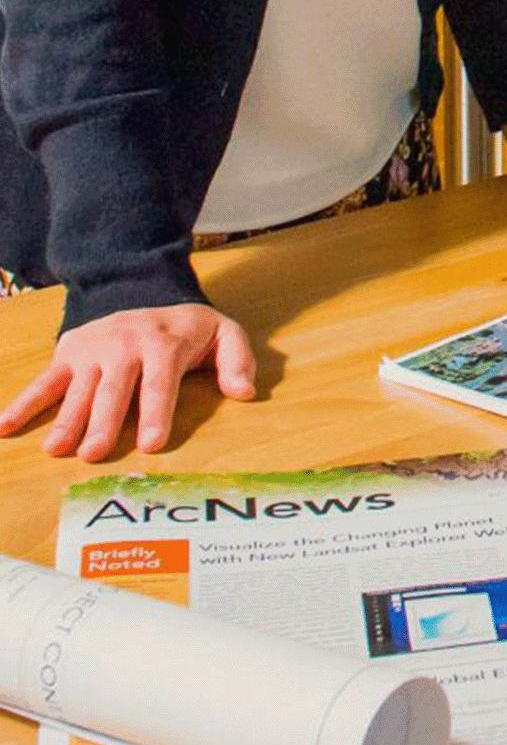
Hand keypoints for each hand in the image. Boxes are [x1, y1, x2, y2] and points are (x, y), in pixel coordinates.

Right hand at [0, 304, 256, 461]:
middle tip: (93, 455)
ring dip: (65, 420)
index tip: (150, 445)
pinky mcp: (69, 354)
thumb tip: (245, 393)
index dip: (156, 415)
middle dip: (103, 423)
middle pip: (114, 392)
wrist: (143, 290)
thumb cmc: (189, 328)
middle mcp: (124, 346)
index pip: (160, 384)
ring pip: (78, 390)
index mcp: (164, 344)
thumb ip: (237, 362)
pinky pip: (45, 380)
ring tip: (56, 450)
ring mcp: (93, 351)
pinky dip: (24, 403)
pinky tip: (6, 427)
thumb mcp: (225, 334)